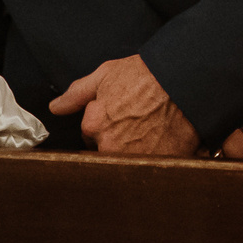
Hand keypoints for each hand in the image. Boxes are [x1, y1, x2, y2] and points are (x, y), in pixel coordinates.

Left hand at [48, 55, 201, 155]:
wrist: (186, 81)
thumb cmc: (149, 75)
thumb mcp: (107, 73)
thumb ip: (77, 92)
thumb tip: (56, 107)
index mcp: (95, 124)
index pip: (89, 135)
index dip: (103, 125)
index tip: (118, 118)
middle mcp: (110, 145)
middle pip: (106, 152)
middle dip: (116, 142)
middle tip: (136, 126)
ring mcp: (134, 158)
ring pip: (126, 161)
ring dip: (134, 152)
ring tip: (150, 134)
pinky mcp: (157, 165)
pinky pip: (150, 169)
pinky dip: (155, 159)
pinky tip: (163, 143)